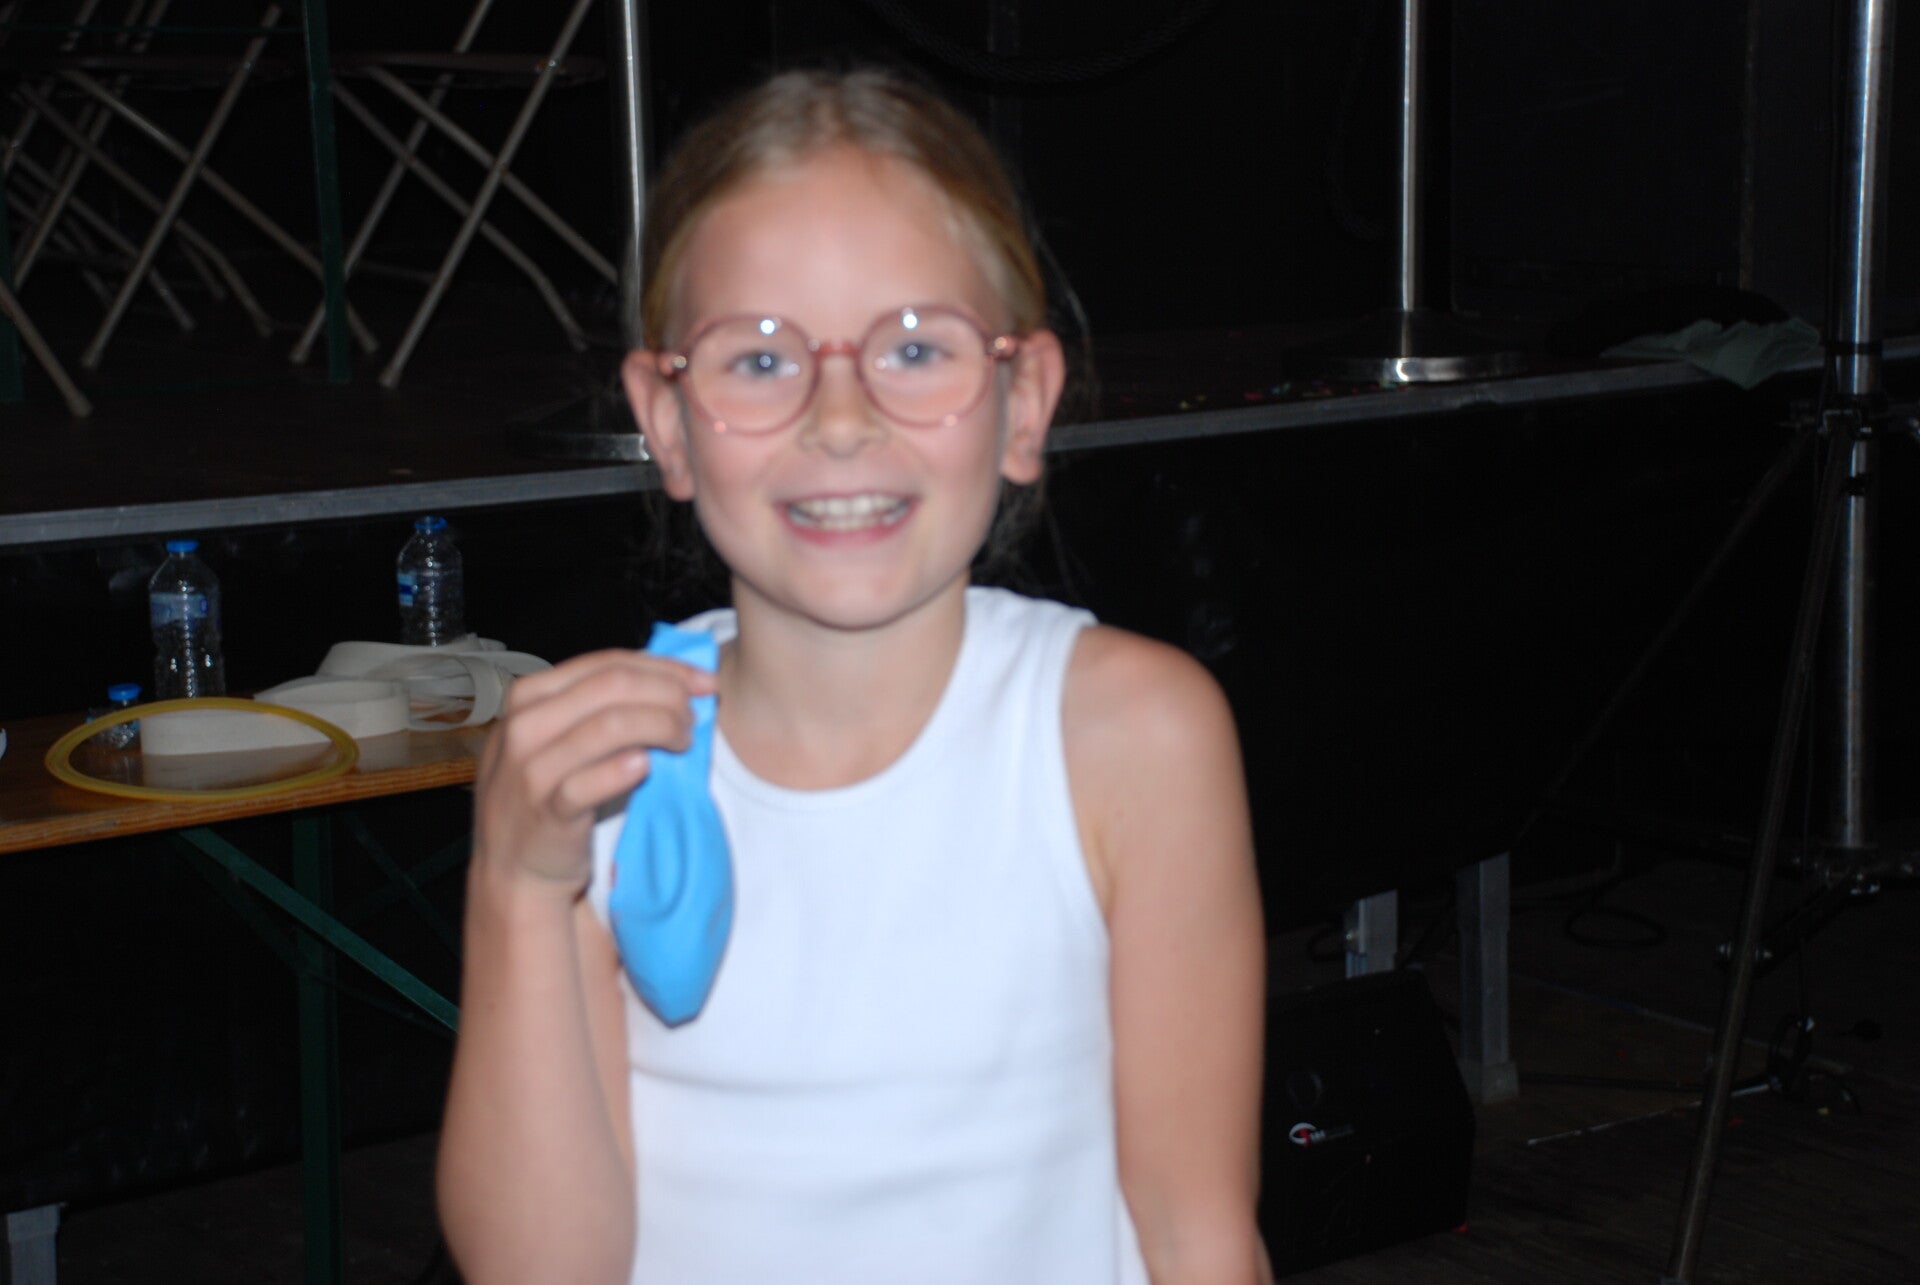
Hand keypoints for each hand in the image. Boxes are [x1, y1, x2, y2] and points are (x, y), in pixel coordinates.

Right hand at [470, 648, 716, 899]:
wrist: (514, 867)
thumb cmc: (550, 792)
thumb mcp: (561, 737)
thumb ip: (601, 706)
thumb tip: (675, 681)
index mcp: (530, 696)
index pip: (607, 663)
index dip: (664, 668)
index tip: (704, 682)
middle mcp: (525, 725)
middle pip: (613, 687)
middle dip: (668, 695)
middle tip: (696, 715)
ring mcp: (531, 769)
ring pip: (608, 727)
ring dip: (660, 726)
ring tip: (684, 741)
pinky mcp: (545, 812)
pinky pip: (588, 783)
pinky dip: (622, 770)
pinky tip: (647, 767)